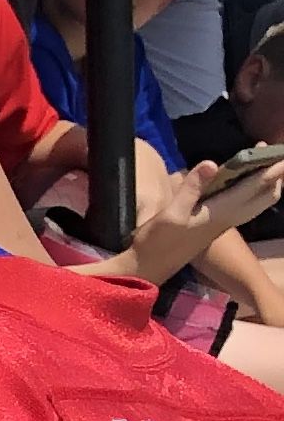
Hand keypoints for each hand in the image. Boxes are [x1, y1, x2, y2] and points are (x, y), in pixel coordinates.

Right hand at [136, 157, 283, 282]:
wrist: (150, 267)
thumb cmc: (158, 241)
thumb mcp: (170, 213)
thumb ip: (191, 188)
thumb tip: (212, 163)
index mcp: (221, 212)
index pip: (255, 187)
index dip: (271, 169)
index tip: (281, 153)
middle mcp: (229, 217)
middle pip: (267, 196)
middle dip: (276, 175)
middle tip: (272, 153)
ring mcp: (225, 221)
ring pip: (259, 202)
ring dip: (267, 183)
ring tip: (262, 162)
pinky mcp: (218, 224)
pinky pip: (247, 204)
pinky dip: (253, 190)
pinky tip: (242, 180)